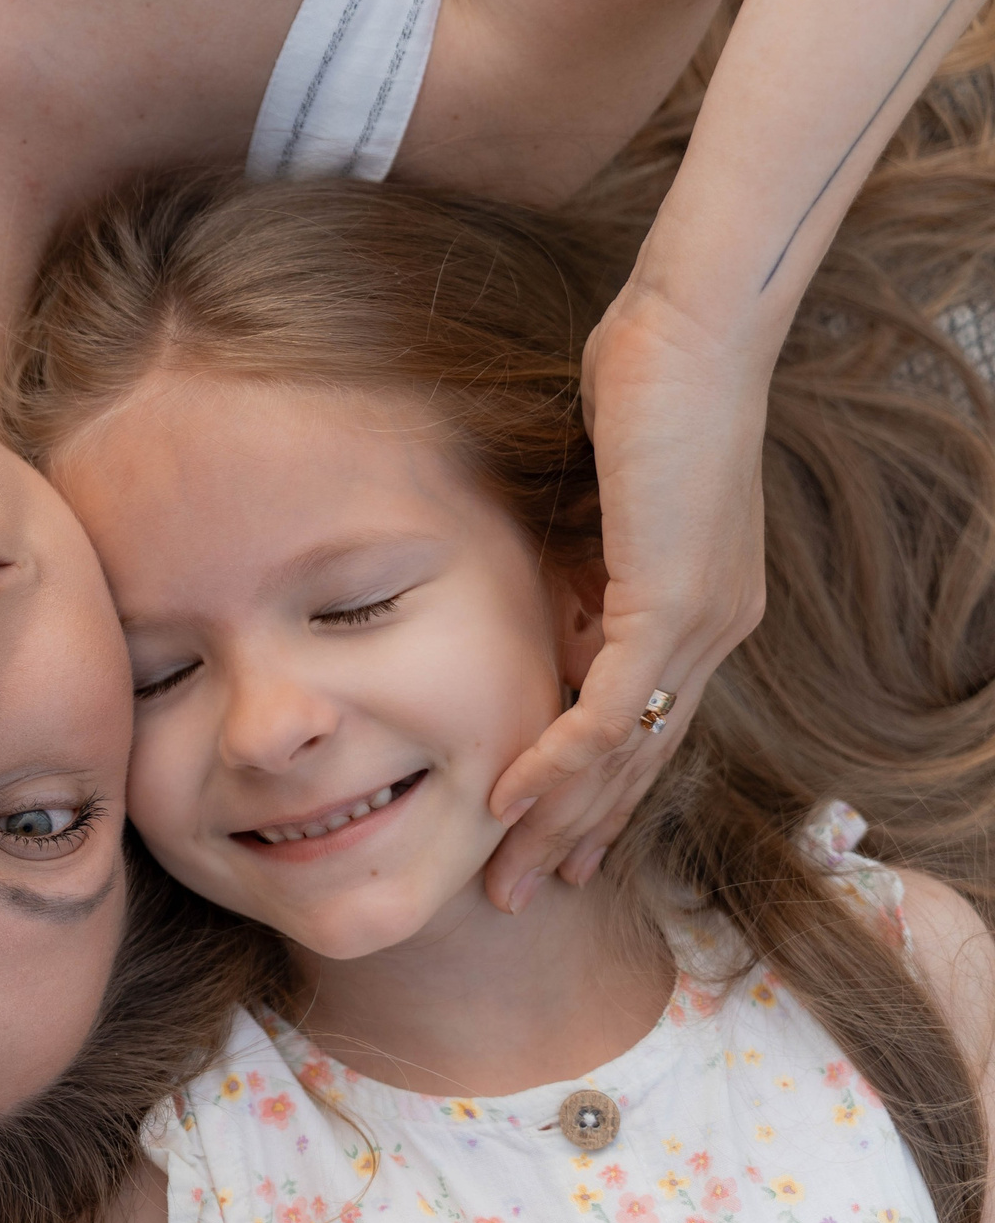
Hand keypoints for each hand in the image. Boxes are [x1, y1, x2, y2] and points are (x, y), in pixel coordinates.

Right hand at [483, 282, 772, 910]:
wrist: (691, 333)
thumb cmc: (648, 387)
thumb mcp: (600, 499)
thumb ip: (579, 565)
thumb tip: (537, 608)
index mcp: (702, 609)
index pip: (644, 724)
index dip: (596, 791)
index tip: (547, 839)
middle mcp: (713, 631)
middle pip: (638, 760)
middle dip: (576, 832)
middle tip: (522, 888)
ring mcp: (699, 624)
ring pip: (623, 752)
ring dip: (559, 820)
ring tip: (509, 875)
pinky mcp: (670, 605)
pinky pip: (606, 707)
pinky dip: (558, 760)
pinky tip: (512, 799)